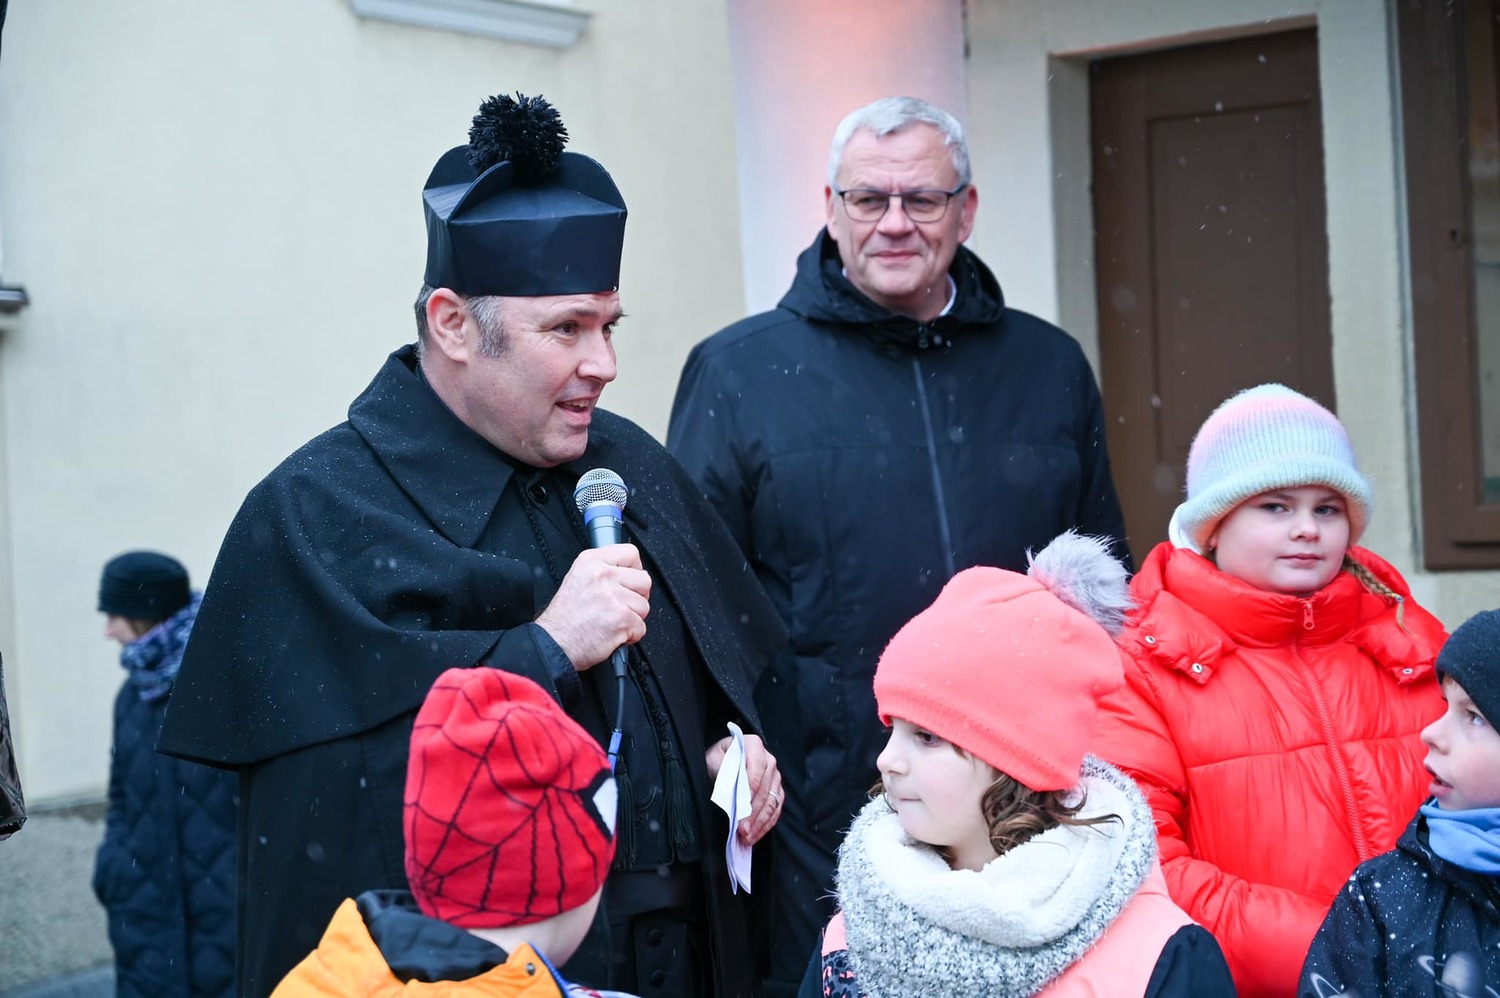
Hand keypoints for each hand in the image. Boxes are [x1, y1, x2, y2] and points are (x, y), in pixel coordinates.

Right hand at [535, 545, 650, 670]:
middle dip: (637, 597)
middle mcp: (602, 575)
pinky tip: (613, 633)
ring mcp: (613, 596)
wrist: (554, 643)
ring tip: (612, 621)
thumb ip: (602, 571)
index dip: (634, 570)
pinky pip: (641, 627)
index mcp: (591, 561)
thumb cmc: (564, 619)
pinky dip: (631, 635)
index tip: (629, 582)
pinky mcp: (621, 618)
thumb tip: (627, 572)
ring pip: (644, 605)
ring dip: (633, 618)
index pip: (631, 553)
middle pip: (644, 580)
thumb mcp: (577, 579)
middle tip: (620, 606)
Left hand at [705, 732, 781, 845]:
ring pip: (772, 803)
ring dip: (759, 823)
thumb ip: (722, 769)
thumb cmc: (719, 759)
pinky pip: (775, 810)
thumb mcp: (714, 758)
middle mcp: (769, 760)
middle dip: (753, 813)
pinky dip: (765, 824)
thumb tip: (730, 788)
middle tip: (742, 830)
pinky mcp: (777, 792)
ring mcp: (775, 777)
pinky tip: (755, 835)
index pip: (756, 769)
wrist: (724, 760)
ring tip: (747, 837)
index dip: (750, 790)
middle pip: (765, 790)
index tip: (741, 808)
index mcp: (754, 746)